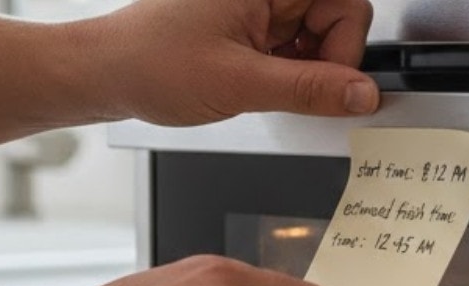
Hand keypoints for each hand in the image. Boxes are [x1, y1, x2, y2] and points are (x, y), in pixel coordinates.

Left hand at [75, 0, 378, 124]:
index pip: (346, 4)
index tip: (330, 83)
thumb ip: (310, 90)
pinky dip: (286, 74)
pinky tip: (257, 84)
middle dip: (324, 61)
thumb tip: (361, 93)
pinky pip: (294, 49)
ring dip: (303, 71)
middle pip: (336, 20)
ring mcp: (260, 6)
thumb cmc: (151, 63)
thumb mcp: (241, 83)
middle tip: (289, 86)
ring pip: (317, 39)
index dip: (344, 48)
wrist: (107, 74)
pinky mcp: (253, 27)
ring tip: (260, 84)